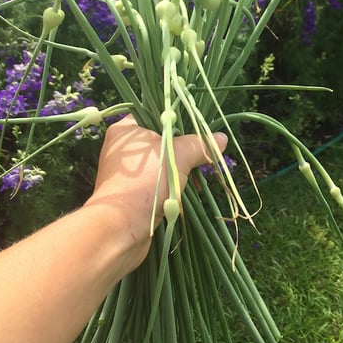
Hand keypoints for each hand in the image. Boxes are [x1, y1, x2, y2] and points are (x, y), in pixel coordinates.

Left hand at [84, 116, 226, 271]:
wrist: (121, 228)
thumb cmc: (146, 182)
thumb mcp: (178, 156)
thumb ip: (199, 144)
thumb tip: (220, 138)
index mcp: (127, 131)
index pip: (155, 114)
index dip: (178, 119)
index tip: (198, 129)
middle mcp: (123, 149)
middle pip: (161, 141)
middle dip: (185, 150)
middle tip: (203, 155)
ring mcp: (127, 173)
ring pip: (161, 164)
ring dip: (181, 170)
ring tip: (199, 177)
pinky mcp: (132, 193)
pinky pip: (157, 182)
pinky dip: (172, 185)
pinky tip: (189, 192)